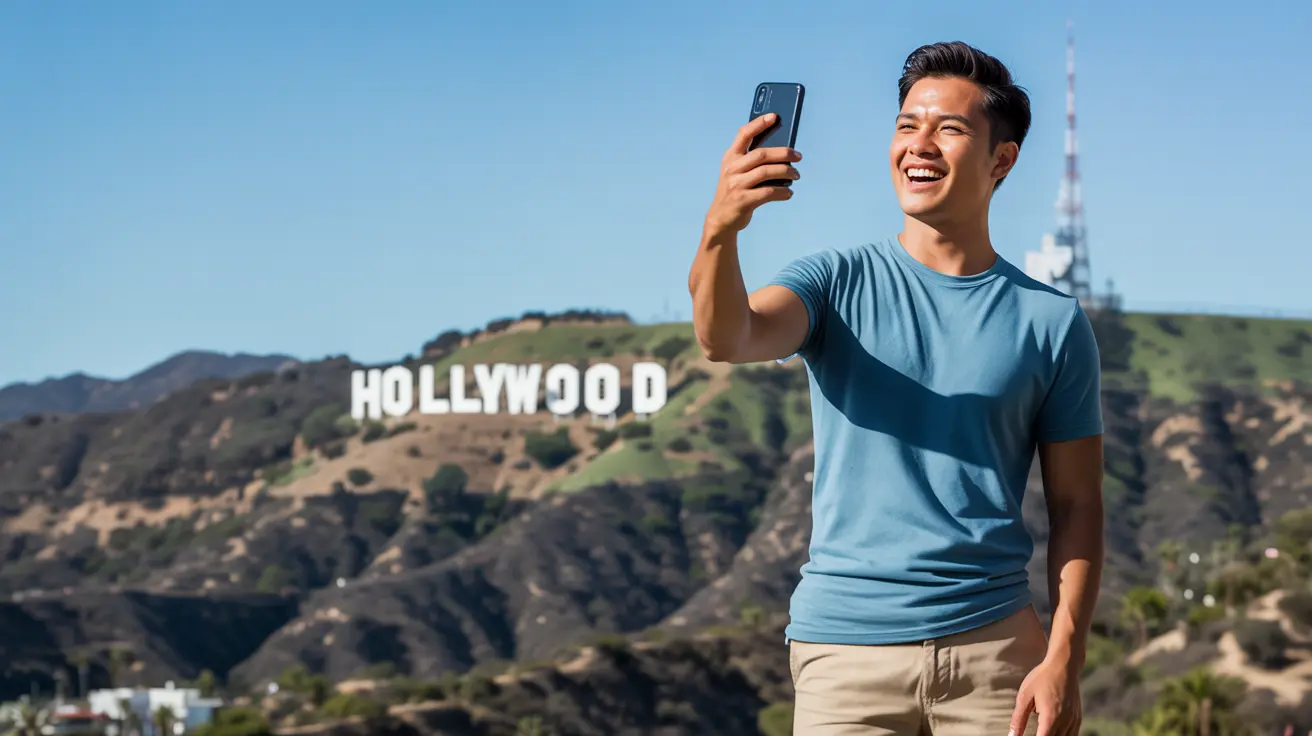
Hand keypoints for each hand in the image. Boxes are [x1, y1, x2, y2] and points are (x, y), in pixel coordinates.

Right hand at [704, 113, 801, 235]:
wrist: (720, 219)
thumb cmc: (735, 191)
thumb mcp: (736, 172)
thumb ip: (752, 160)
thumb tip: (782, 151)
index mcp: (730, 157)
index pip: (744, 134)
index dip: (759, 124)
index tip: (774, 116)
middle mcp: (731, 169)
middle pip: (761, 154)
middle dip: (783, 153)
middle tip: (798, 156)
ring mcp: (736, 185)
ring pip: (766, 172)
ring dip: (786, 172)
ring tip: (796, 174)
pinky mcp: (743, 200)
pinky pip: (768, 192)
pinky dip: (782, 192)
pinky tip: (789, 192)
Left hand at [1009, 657, 1081, 735]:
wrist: (1064, 664)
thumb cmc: (1042, 678)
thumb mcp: (1025, 696)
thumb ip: (1018, 719)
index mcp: (1050, 718)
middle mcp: (1065, 722)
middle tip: (1034, 732)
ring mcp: (1074, 721)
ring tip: (1041, 731)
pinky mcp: (1078, 718)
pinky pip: (1072, 735)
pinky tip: (1053, 732)